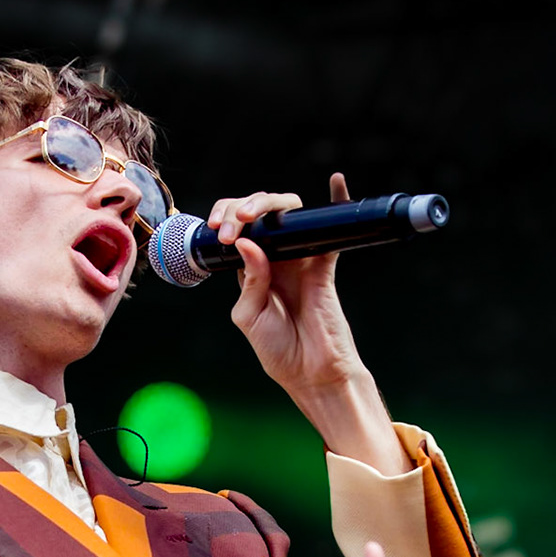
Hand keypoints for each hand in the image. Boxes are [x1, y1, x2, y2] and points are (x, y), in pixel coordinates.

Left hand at [210, 174, 407, 473]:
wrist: (312, 373)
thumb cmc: (279, 350)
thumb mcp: (249, 316)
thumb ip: (248, 280)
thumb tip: (248, 243)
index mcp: (252, 271)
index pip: (239, 231)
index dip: (227, 221)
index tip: (218, 231)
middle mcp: (277, 259)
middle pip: (260, 215)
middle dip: (240, 209)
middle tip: (231, 226)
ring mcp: (301, 259)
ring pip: (288, 214)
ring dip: (268, 203)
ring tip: (252, 215)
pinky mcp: (324, 265)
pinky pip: (330, 230)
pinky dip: (337, 202)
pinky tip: (337, 183)